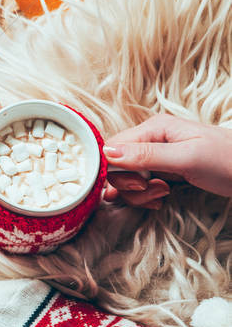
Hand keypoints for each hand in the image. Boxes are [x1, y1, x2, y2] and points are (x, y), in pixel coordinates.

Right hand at [104, 115, 231, 208]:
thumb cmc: (226, 160)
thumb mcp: (187, 157)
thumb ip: (147, 155)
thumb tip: (108, 152)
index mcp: (154, 128)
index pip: (113, 148)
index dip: (118, 171)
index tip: (140, 184)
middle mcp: (151, 139)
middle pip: (117, 166)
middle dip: (130, 185)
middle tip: (155, 189)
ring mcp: (156, 156)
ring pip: (127, 179)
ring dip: (139, 193)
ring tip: (163, 194)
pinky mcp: (163, 170)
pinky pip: (139, 185)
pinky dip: (144, 196)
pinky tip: (159, 199)